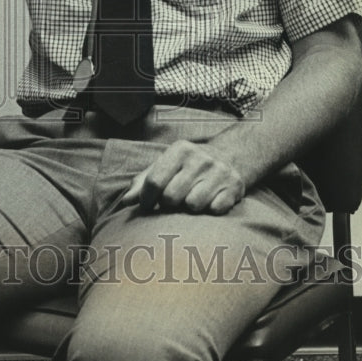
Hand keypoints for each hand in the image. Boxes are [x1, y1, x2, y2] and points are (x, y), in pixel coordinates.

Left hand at [120, 140, 245, 214]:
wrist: (229, 157)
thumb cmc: (186, 166)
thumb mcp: (164, 165)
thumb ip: (143, 182)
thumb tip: (126, 202)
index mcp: (180, 150)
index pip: (155, 182)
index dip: (146, 199)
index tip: (146, 206)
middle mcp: (201, 158)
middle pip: (171, 197)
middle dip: (168, 204)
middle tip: (172, 201)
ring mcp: (220, 172)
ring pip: (193, 205)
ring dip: (189, 208)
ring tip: (190, 199)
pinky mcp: (235, 187)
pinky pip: (214, 210)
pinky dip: (209, 210)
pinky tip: (209, 201)